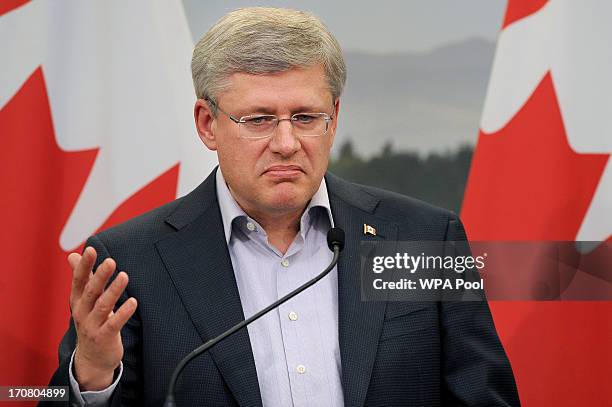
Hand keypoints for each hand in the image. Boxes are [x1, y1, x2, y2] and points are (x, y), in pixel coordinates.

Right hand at [68, 247, 137, 390]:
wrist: (91, 358)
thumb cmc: (91, 322)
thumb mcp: (83, 301)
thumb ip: (81, 278)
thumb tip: (73, 256)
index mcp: (77, 300)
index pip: (79, 280)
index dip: (85, 265)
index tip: (91, 249)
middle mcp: (82, 312)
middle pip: (90, 291)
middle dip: (99, 276)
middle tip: (110, 261)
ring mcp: (91, 326)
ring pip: (103, 306)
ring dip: (114, 291)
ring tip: (124, 276)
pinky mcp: (103, 338)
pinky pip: (113, 324)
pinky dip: (123, 313)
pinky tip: (133, 302)